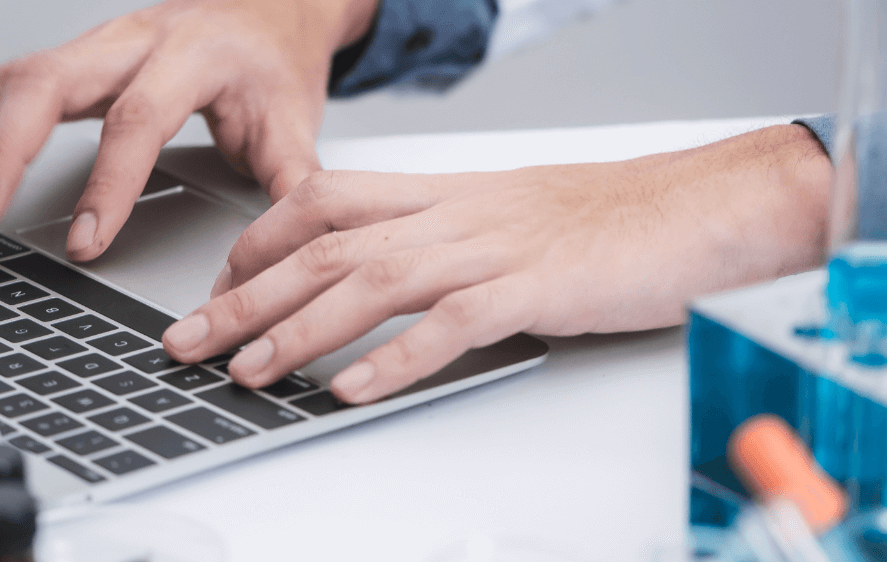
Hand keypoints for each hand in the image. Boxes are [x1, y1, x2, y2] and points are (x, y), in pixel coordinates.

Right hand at [0, 0, 376, 260]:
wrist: (270, 7)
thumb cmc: (274, 65)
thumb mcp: (296, 123)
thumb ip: (290, 185)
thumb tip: (289, 253)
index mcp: (194, 56)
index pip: (138, 119)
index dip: (108, 184)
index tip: (84, 244)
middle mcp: (135, 40)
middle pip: (47, 81)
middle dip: (2, 151)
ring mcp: (97, 44)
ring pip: (14, 79)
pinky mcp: (74, 59)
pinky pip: (8, 86)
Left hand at [160, 124, 835, 402]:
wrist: (698, 210)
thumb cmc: (609, 221)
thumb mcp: (507, 218)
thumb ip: (442, 240)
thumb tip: (381, 282)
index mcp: (445, 193)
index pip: (326, 199)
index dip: (260, 239)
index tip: (219, 281)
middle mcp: (455, 213)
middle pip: (325, 246)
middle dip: (245, 295)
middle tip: (188, 340)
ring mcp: (492, 248)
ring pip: (371, 281)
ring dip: (299, 331)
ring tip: (249, 372)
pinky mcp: (535, 288)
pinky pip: (452, 323)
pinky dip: (398, 359)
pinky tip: (355, 390)